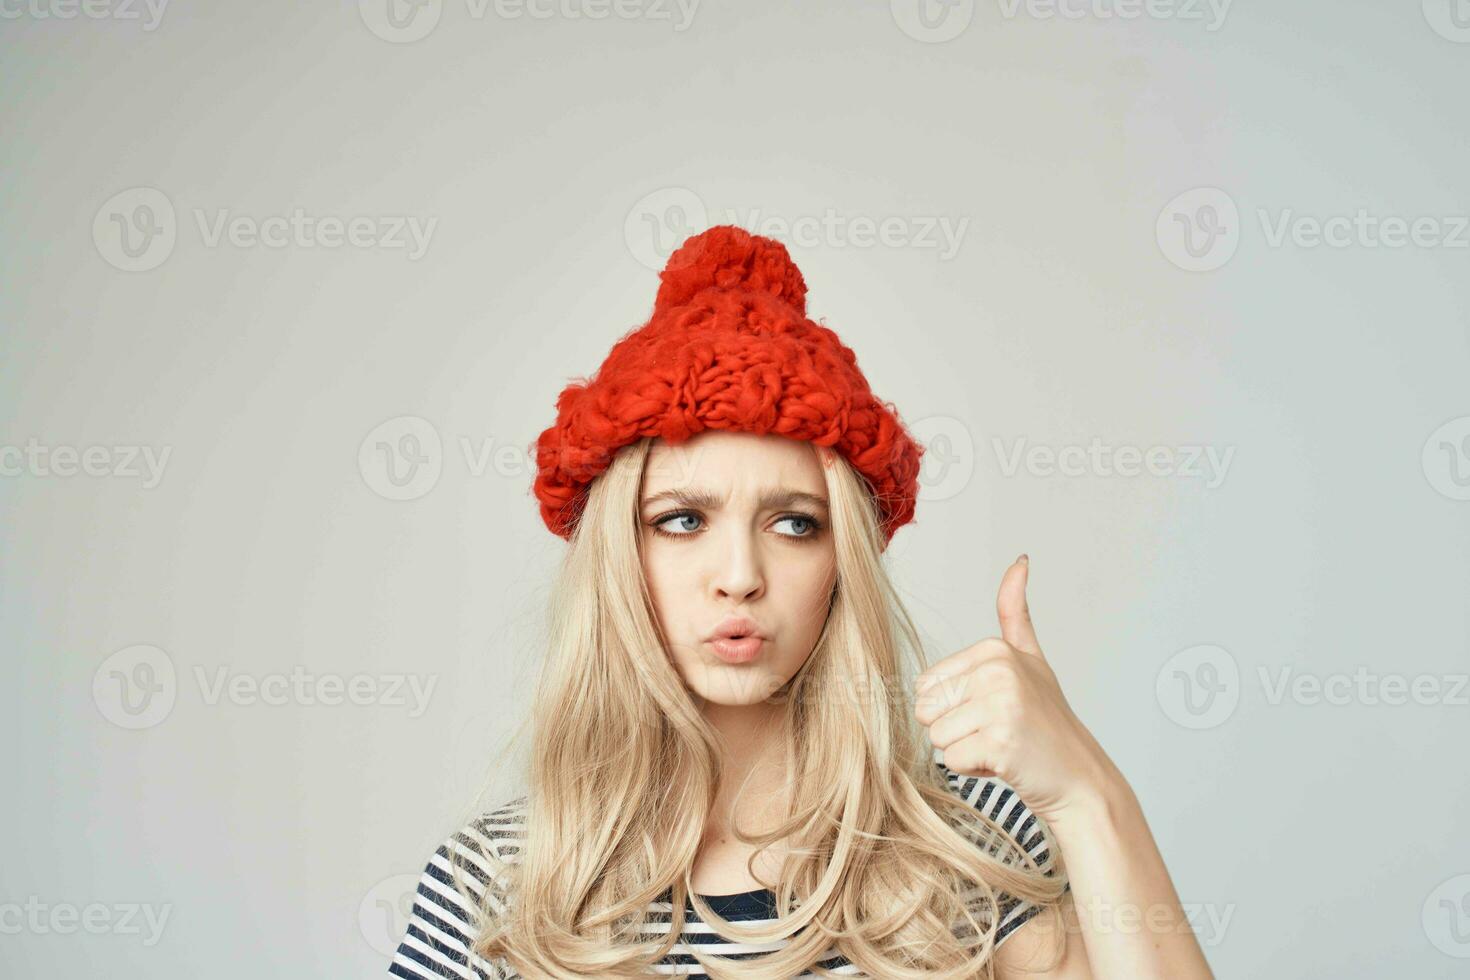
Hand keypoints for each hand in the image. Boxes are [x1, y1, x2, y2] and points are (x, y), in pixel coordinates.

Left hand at [914, 555, 1118, 823]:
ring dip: (964, 750)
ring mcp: (1000, 705)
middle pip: (926, 709)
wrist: (1079, 776)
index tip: (991, 709)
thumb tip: (1020, 561)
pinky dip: (973, 769)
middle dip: (954, 729)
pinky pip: (951, 760)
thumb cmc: (1047, 722)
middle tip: (995, 729)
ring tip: (1001, 744)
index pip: (926, 686)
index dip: (953, 707)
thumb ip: (1015, 612)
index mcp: (994, 649)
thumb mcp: (1031, 658)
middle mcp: (996, 671)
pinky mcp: (1000, 741)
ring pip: (936, 736)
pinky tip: (1004, 761)